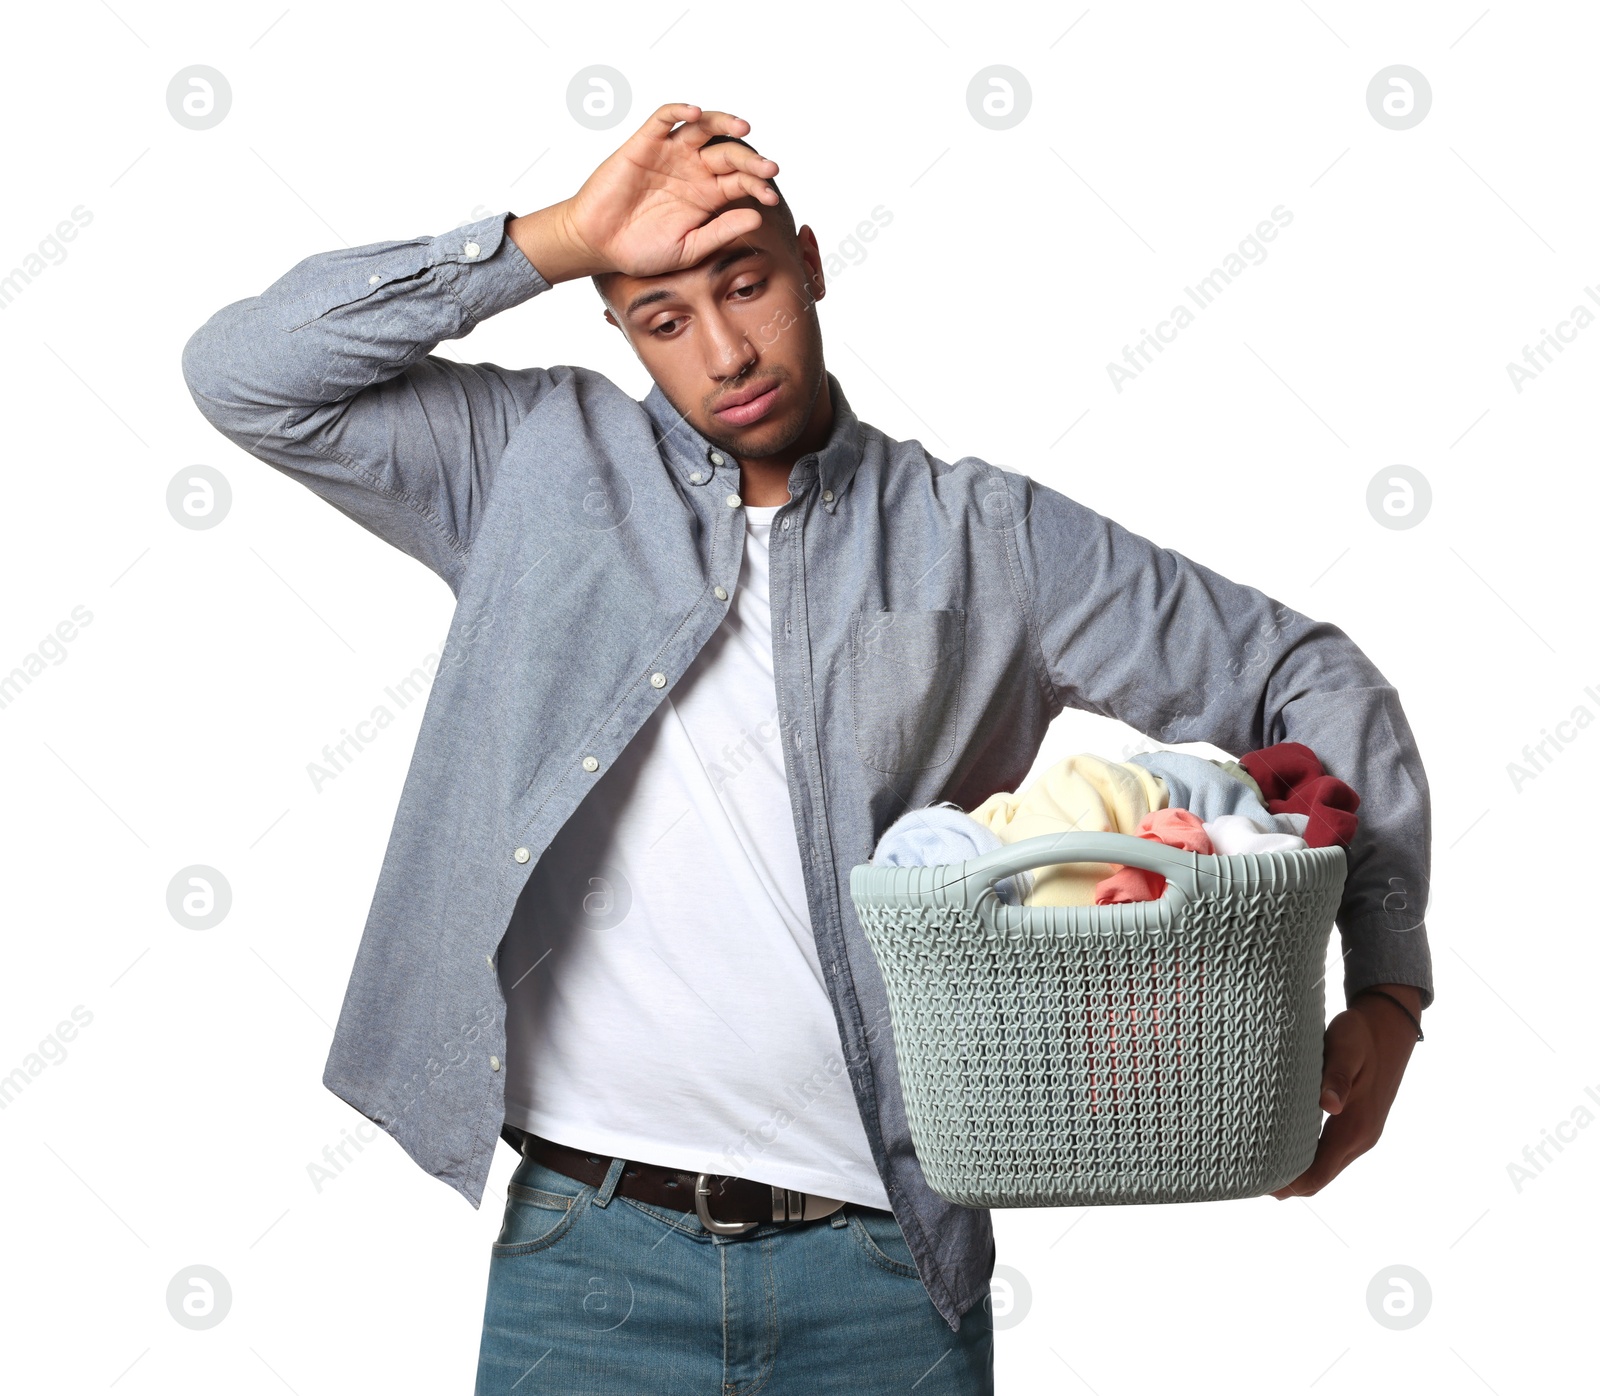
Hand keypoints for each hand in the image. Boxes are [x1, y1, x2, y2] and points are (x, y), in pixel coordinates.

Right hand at [507, 104, 780, 283]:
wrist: (599, 245)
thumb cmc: (642, 250)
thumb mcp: (688, 249)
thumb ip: (720, 232)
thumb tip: (757, 218)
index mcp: (708, 196)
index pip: (741, 181)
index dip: (758, 185)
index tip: (770, 197)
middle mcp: (693, 170)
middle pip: (729, 153)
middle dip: (751, 158)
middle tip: (769, 167)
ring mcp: (671, 154)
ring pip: (703, 127)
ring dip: (724, 122)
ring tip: (743, 126)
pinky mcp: (645, 143)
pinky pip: (664, 118)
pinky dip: (679, 109)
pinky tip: (695, 112)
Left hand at [1270, 983, 1421, 1198]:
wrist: (1389, 1028)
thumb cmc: (1360, 1036)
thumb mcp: (1345, 1049)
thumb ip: (1336, 1077)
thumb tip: (1329, 1105)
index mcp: (1355, 1126)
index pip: (1319, 1172)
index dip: (1291, 1184)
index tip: (1260, 1185)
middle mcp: (1361, 1138)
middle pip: (1321, 1177)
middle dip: (1289, 1183)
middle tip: (1250, 1179)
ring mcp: (1362, 1134)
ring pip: (1326, 1167)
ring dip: (1298, 1173)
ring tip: (1260, 1168)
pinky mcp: (1359, 1125)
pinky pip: (1331, 1153)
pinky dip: (1308, 1159)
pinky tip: (1284, 1149)